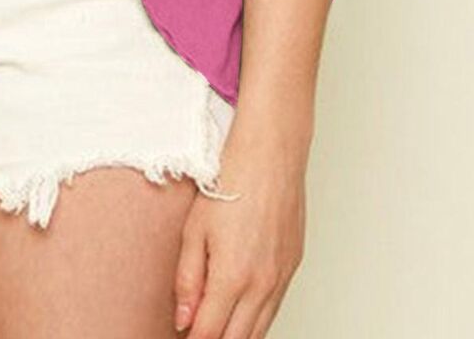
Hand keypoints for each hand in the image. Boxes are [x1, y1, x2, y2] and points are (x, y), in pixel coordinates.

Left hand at [172, 135, 306, 336]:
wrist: (270, 153)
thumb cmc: (230, 181)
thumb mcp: (194, 229)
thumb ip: (188, 279)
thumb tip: (183, 319)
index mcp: (233, 277)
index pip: (209, 333)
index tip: (181, 338)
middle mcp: (262, 284)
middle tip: (196, 334)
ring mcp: (282, 277)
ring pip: (261, 330)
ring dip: (237, 336)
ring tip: (216, 329)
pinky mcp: (293, 266)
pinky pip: (275, 308)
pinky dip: (257, 319)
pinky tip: (241, 313)